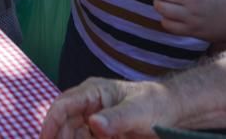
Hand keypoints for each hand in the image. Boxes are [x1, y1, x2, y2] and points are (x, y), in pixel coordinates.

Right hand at [40, 77, 173, 138]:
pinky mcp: (101, 132)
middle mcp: (88, 104)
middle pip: (65, 123)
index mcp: (93, 92)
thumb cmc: (156, 104)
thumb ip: (116, 118)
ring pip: (74, 134)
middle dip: (62, 137)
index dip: (51, 123)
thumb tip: (93, 123)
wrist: (174, 111)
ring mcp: (94, 118)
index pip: (63, 105)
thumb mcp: (138, 112)